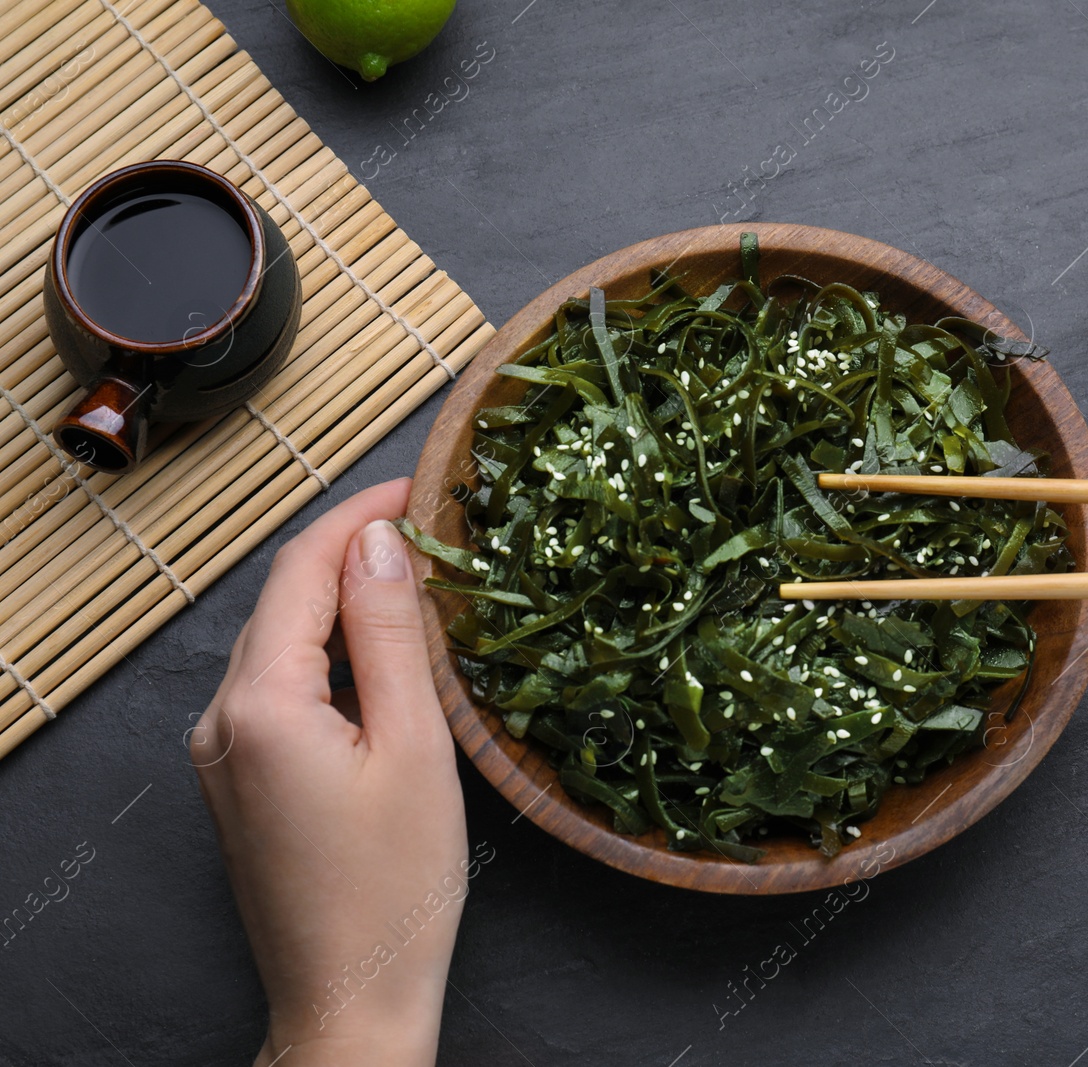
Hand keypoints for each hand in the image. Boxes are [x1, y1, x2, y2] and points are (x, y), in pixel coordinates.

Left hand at [190, 479, 466, 1066]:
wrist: (350, 996)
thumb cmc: (396, 887)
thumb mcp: (413, 747)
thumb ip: (393, 635)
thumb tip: (382, 541)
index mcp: (260, 704)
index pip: (302, 569)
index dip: (362, 513)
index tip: (425, 482)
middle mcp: (221, 719)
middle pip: (284, 599)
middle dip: (354, 548)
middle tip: (435, 522)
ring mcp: (222, 752)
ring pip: (282, 640)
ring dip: (343, 598)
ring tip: (422, 576)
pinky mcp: (240, 778)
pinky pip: (281, 686)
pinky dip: (331, 652)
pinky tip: (384, 653)